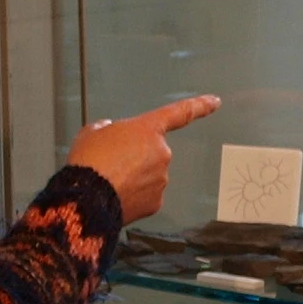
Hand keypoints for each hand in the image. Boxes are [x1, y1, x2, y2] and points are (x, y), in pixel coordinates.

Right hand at [65, 95, 219, 222]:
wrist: (87, 198)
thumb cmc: (89, 162)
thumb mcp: (92, 133)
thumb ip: (106, 128)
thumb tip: (108, 132)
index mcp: (147, 129)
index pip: (180, 113)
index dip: (199, 105)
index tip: (215, 101)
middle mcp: (161, 152)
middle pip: (152, 151)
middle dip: (136, 156)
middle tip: (112, 163)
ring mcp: (161, 178)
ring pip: (149, 175)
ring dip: (133, 176)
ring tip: (109, 180)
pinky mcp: (156, 202)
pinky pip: (146, 195)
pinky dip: (134, 195)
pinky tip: (116, 194)